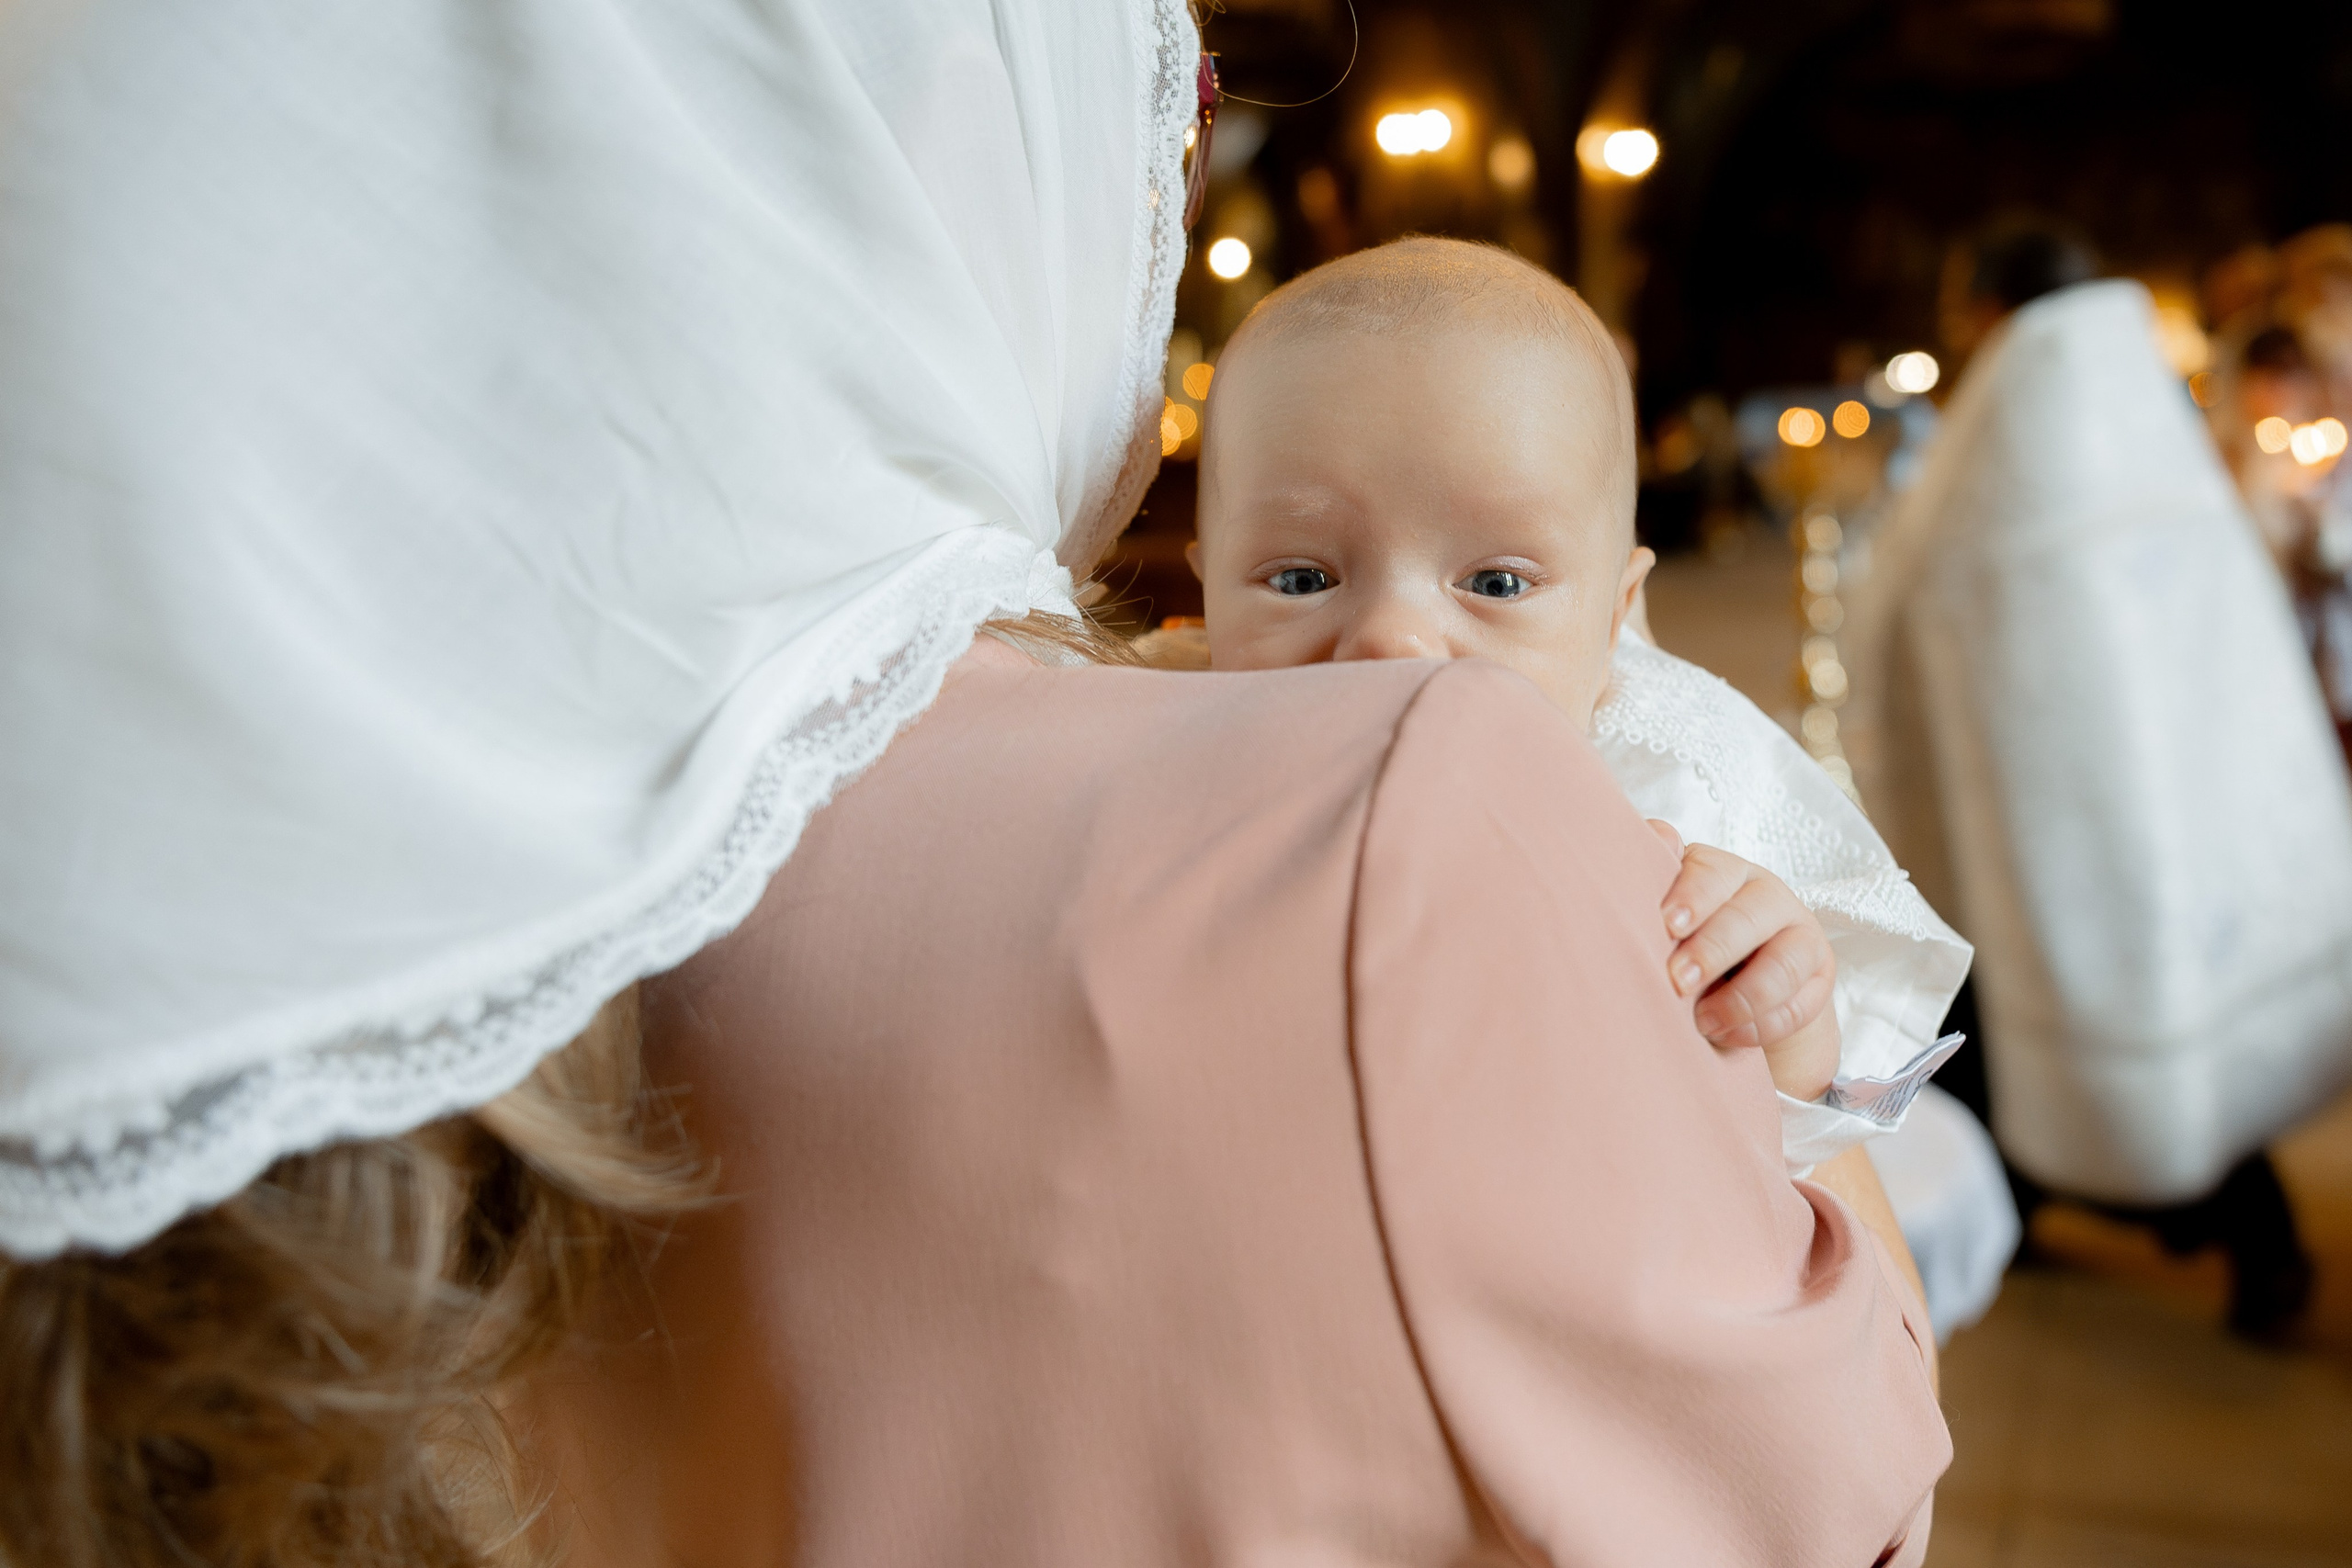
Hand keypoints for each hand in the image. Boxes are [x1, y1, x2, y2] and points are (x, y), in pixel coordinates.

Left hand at [1650, 827, 1839, 1101]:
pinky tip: (1728, 1036)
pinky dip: (1761, 1026)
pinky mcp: (1818, 976)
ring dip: (1741, 998)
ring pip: (1783, 963)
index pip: (1712, 873)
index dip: (1691, 897)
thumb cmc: (1688, 942)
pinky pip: (1799, 1004)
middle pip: (1748, 917)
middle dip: (1712, 951)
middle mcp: (1765, 895)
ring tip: (1702, 1022)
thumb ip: (1656, 879)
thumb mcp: (1670, 915)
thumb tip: (1656, 836)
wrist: (1737, 988)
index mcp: (1722, 872)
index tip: (1667, 925)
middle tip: (1677, 982)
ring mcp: (1799, 934)